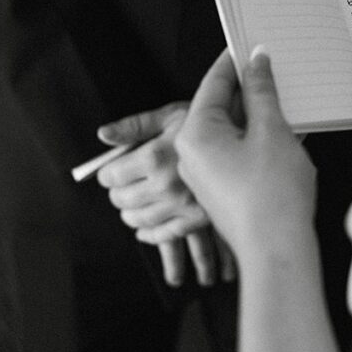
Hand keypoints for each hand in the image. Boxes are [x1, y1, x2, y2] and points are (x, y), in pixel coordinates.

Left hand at [96, 102, 230, 286]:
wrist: (248, 139)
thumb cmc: (208, 123)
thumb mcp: (171, 115)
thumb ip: (134, 125)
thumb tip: (103, 135)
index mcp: (154, 156)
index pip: (112, 176)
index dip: (108, 173)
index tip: (111, 171)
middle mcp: (165, 184)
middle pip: (122, 200)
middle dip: (118, 193)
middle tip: (124, 186)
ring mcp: (181, 206)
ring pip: (138, 220)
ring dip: (131, 214)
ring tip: (134, 204)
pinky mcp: (196, 220)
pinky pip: (163, 236)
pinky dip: (150, 234)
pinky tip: (146, 230)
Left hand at [176, 48, 316, 259]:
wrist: (278, 251)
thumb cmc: (273, 196)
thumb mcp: (272, 131)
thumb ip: (261, 92)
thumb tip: (256, 63)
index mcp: (195, 134)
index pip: (213, 83)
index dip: (235, 61)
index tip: (251, 45)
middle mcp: (191, 154)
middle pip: (218, 106)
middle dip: (247, 90)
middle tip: (274, 73)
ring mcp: (204, 174)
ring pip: (228, 131)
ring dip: (254, 116)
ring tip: (284, 104)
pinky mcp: (220, 189)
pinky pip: (234, 153)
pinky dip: (255, 140)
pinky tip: (281, 136)